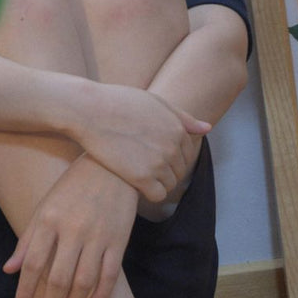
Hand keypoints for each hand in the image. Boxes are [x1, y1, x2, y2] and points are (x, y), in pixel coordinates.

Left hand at [3, 156, 136, 297]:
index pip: (32, 264)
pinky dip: (101, 294)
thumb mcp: (46, 206)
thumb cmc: (74, 186)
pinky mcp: (120, 239)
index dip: (24, 289)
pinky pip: (110, 273)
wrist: (113, 166)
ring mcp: (99, 235)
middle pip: (58, 278)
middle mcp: (73, 229)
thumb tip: (9, 270)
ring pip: (84, 280)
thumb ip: (28, 239)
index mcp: (50, 220)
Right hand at [73, 83, 209, 201]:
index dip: (173, 158)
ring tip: (139, 175)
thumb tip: (208, 128)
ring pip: (170, 185)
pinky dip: (149, 193)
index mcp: (178, 129)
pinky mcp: (141, 177)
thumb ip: (183, 118)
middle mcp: (173, 147)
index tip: (155, 157)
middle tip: (145, 167)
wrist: (89, 111)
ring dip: (158, 183)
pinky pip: (157, 195)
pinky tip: (136, 185)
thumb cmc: (120, 103)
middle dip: (167, 171)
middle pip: (180, 171)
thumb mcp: (156, 103)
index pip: (188, 154)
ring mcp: (158, 163)